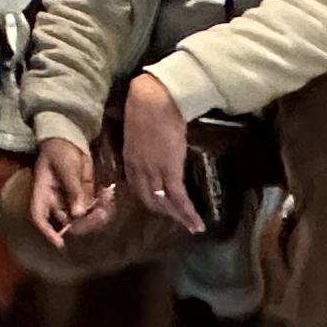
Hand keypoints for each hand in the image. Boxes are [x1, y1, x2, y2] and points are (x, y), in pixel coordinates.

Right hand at [26, 133, 115, 247]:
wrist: (68, 139)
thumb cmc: (59, 151)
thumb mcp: (65, 167)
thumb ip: (73, 189)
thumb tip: (78, 213)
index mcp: (43, 194)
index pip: (40, 218)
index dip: (48, 232)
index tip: (60, 243)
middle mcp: (56, 202)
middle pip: (67, 222)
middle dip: (85, 221)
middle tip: (101, 212)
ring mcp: (70, 200)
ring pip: (83, 217)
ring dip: (97, 212)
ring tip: (107, 198)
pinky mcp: (84, 197)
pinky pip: (93, 207)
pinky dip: (103, 203)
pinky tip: (107, 193)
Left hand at [117, 72, 199, 230]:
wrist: (154, 99)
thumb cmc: (147, 107)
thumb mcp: (138, 130)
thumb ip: (143, 146)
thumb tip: (154, 150)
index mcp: (129, 160)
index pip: (137, 188)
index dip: (149, 200)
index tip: (161, 207)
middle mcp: (138, 170)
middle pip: (149, 200)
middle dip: (164, 213)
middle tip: (179, 221)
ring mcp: (153, 171)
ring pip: (164, 203)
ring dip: (179, 218)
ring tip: (192, 227)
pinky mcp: (170, 170)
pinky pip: (178, 197)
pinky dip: (187, 212)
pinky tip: (197, 221)